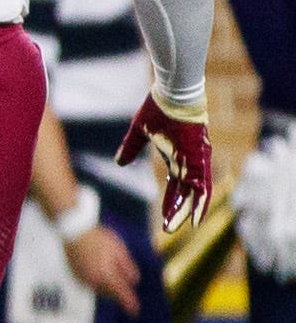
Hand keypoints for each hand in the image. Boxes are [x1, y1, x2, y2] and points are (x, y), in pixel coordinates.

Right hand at [63, 223, 140, 316]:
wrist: (73, 230)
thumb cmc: (97, 237)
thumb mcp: (118, 249)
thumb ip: (127, 266)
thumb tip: (134, 280)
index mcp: (105, 274)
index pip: (120, 293)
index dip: (129, 303)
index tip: (135, 311)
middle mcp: (92, 280)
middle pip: (108, 293)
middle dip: (118, 294)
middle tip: (127, 294)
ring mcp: (81, 278)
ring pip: (98, 289)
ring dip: (107, 289)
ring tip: (113, 282)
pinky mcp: (74, 274)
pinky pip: (88, 284)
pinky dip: (96, 283)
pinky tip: (100, 275)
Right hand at [114, 93, 212, 232]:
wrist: (173, 93)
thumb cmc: (158, 108)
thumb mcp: (139, 132)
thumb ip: (130, 148)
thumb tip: (119, 162)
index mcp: (175, 157)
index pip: (174, 186)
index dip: (170, 202)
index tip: (165, 218)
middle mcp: (188, 162)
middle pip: (185, 192)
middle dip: (177, 211)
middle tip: (168, 230)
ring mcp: (195, 160)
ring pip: (195, 192)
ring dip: (189, 210)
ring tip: (185, 228)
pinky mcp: (199, 158)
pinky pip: (203, 185)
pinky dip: (201, 201)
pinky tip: (198, 216)